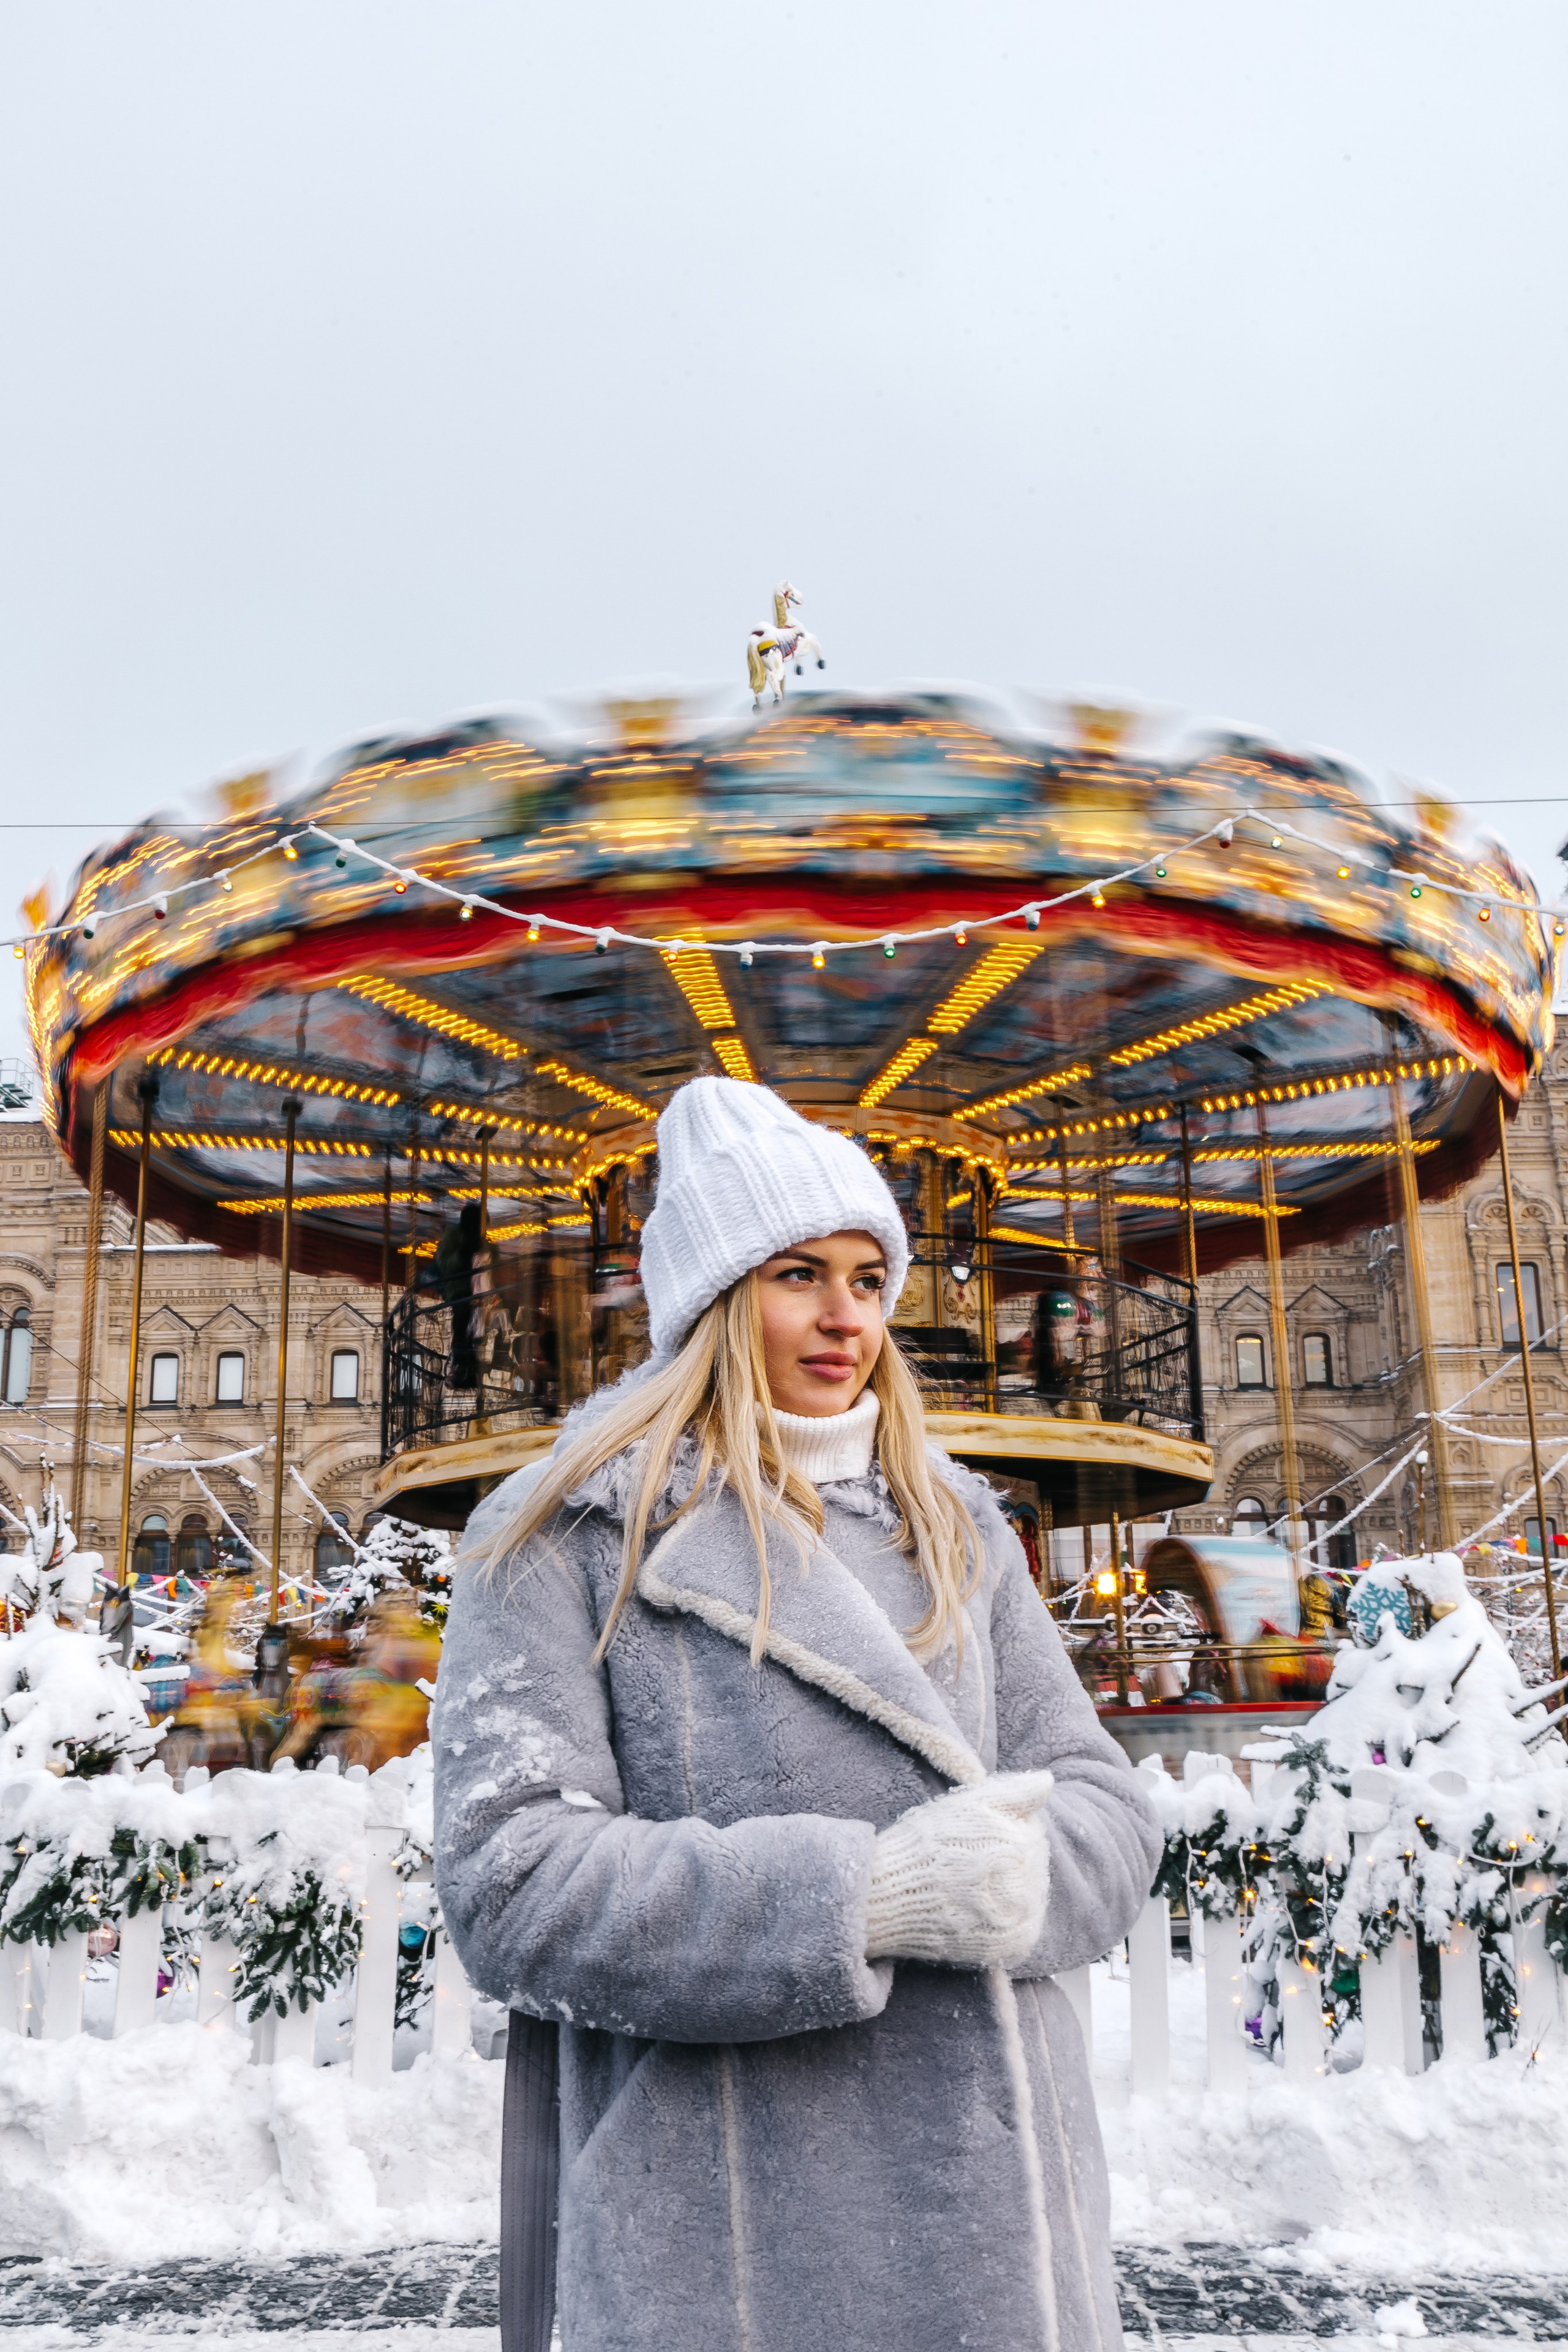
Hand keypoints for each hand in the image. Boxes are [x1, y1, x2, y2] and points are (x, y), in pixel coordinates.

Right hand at [865, 1770, 1052, 1968]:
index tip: (971, 1839)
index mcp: (1023, 1843)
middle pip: (1033, 1864)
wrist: (892, 1896)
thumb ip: (1015, 1791)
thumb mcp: (969, 1802)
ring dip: (1010, 1890)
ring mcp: (1022, 1918)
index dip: (1000, 1831)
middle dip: (1007, 1861)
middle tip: (968, 1864)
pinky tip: (982, 1911)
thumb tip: (1048, 1780)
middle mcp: (1029, 1881)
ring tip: (972, 1887)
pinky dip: (1010, 1921)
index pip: (1031, 1832)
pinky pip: (1026, 1929)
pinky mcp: (1012, 1946)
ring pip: (1031, 1895)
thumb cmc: (926, 1843)